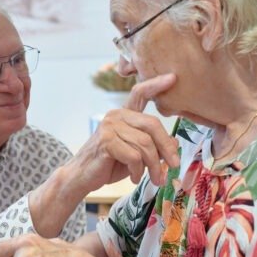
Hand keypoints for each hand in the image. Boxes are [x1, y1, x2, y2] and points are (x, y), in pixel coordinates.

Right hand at [71, 73, 179, 188]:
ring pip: (145, 144)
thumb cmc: (109, 164)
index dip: (156, 85)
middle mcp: (116, 116)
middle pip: (152, 124)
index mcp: (123, 114)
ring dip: (154, 166)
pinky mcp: (106, 141)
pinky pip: (134, 156)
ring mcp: (109, 127)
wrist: (81, 176)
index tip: (173, 78)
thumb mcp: (136, 154)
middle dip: (167, 147)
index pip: (140, 93)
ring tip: (155, 178)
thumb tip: (175, 142)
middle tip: (174, 164)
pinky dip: (138, 171)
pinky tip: (134, 177)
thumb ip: (153, 145)